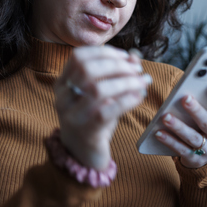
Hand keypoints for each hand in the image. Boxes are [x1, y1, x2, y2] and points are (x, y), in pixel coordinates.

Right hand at [55, 46, 150, 169]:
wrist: (83, 153)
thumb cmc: (94, 118)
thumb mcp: (104, 94)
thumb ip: (116, 74)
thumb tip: (135, 57)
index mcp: (62, 83)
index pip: (79, 57)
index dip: (105, 52)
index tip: (126, 56)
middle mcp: (63, 98)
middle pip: (87, 70)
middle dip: (117, 66)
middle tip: (137, 71)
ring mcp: (72, 116)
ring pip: (98, 90)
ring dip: (125, 82)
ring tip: (143, 82)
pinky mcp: (86, 132)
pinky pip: (106, 111)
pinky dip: (126, 100)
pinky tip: (139, 97)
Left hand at [153, 83, 206, 167]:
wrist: (204, 156)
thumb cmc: (204, 126)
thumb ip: (206, 105)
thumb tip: (189, 88)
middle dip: (196, 110)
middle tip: (185, 98)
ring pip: (193, 137)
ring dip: (179, 126)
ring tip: (166, 116)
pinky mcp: (196, 161)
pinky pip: (181, 149)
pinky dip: (169, 141)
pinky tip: (159, 132)